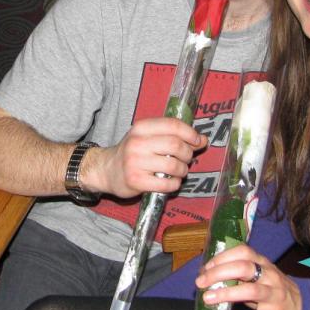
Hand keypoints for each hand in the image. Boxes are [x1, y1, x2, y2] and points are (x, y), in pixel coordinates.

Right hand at [86, 117, 206, 197]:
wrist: (106, 170)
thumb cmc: (134, 152)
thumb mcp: (151, 138)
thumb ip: (176, 137)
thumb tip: (203, 140)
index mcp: (142, 127)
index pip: (173, 125)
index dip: (190, 133)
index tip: (197, 141)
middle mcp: (137, 143)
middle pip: (176, 145)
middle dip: (188, 154)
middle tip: (187, 159)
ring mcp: (135, 162)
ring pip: (173, 166)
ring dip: (183, 170)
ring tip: (180, 171)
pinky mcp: (135, 181)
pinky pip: (165, 184)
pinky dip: (175, 184)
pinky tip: (172, 182)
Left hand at [195, 244, 301, 309]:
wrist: (299, 306)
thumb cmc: (271, 287)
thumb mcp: (260, 274)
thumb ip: (240, 273)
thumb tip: (210, 274)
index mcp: (263, 262)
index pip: (243, 252)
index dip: (222, 257)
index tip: (206, 267)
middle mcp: (269, 276)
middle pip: (243, 268)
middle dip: (219, 273)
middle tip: (201, 282)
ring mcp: (272, 295)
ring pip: (250, 291)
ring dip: (226, 294)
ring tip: (208, 298)